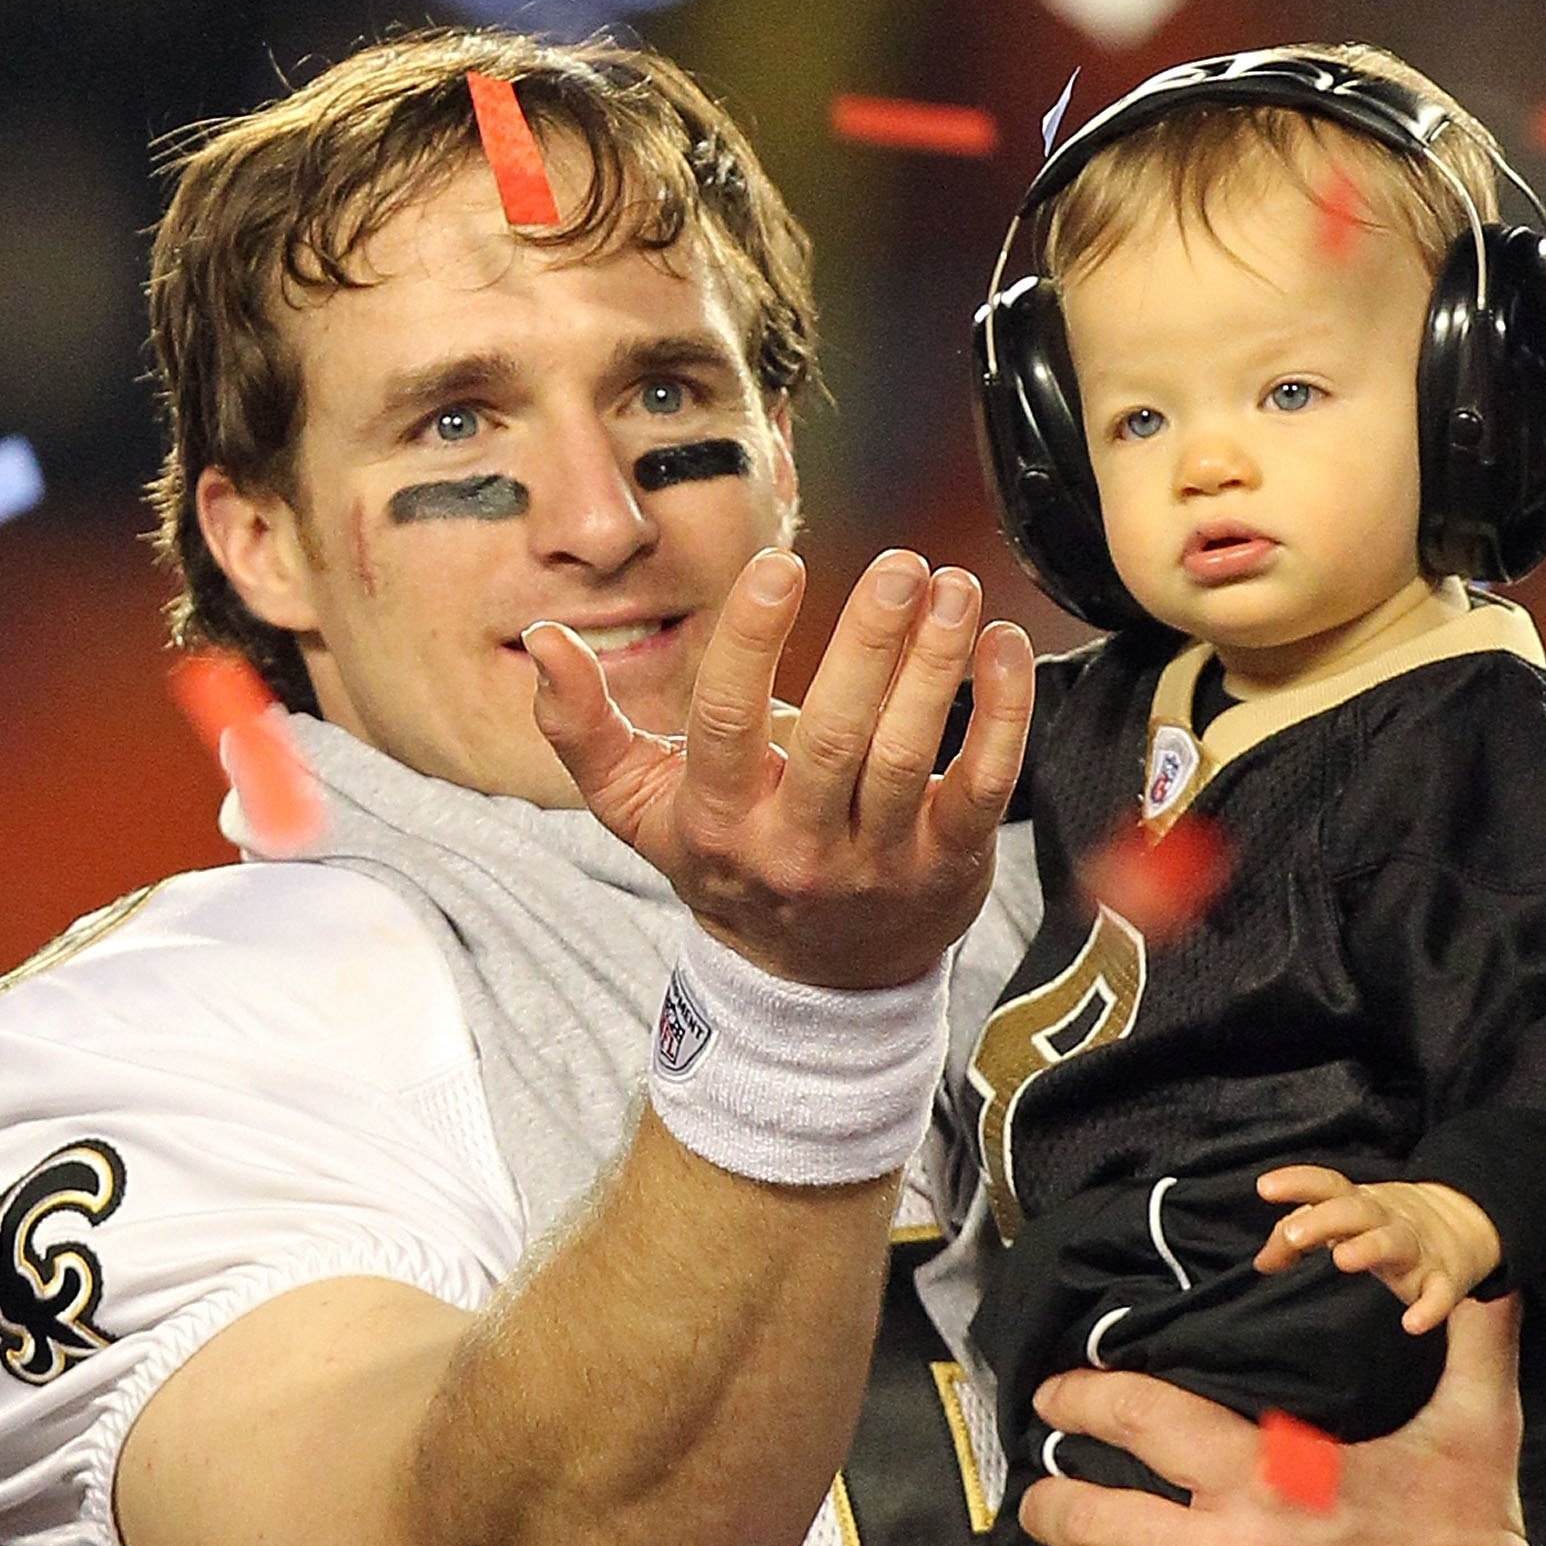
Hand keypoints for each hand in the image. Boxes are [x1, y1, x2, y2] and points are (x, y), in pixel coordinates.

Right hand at [525, 548, 1033, 989]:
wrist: (813, 981)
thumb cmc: (728, 861)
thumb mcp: (642, 809)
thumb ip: (584, 727)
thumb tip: (543, 637)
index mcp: (718, 822)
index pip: (728, 723)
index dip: (753, 641)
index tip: (781, 566)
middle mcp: (796, 848)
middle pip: (835, 737)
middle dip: (869, 641)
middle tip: (899, 564)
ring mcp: (876, 864)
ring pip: (907, 755)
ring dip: (936, 664)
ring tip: (953, 589)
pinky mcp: (945, 867)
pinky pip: (980, 786)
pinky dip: (1000, 713)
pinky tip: (1002, 646)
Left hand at [1254, 1166, 1501, 1334]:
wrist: (1467, 1221)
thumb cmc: (1386, 1223)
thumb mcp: (1344, 1221)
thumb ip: (1298, 1239)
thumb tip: (1262, 1262)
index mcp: (1360, 1203)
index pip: (1327, 1186)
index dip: (1297, 1183)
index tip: (1265, 1188)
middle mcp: (1388, 1219)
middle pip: (1356, 1211)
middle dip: (1324, 1219)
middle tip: (1293, 1236)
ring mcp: (1418, 1247)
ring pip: (1395, 1242)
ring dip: (1369, 1248)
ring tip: (1342, 1258)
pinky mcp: (1444, 1278)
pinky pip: (1440, 1293)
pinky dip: (1430, 1307)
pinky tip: (1413, 1323)